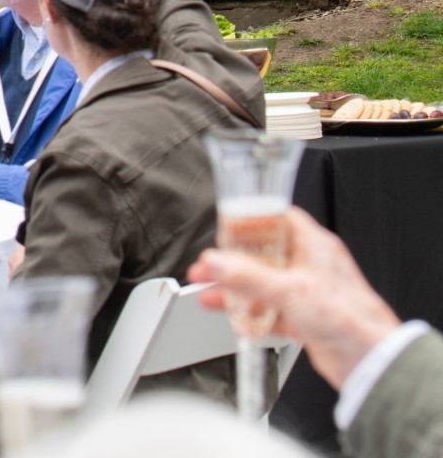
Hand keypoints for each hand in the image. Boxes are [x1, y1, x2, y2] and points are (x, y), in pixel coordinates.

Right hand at [187, 207, 401, 390]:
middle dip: (233, 261)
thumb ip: (246, 276)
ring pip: (264, 284)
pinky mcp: (304, 317)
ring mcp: (307, 292)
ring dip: (237, 289)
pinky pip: (271, 311)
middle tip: (209, 266)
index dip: (251, 221)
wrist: (371, 359)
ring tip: (210, 292)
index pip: (278, 220)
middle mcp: (311, 266)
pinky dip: (252, 315)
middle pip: (264, 254)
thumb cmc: (348, 316)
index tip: (226, 229)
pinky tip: (235, 319)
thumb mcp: (288, 290)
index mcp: (314, 246)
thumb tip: (215, 261)